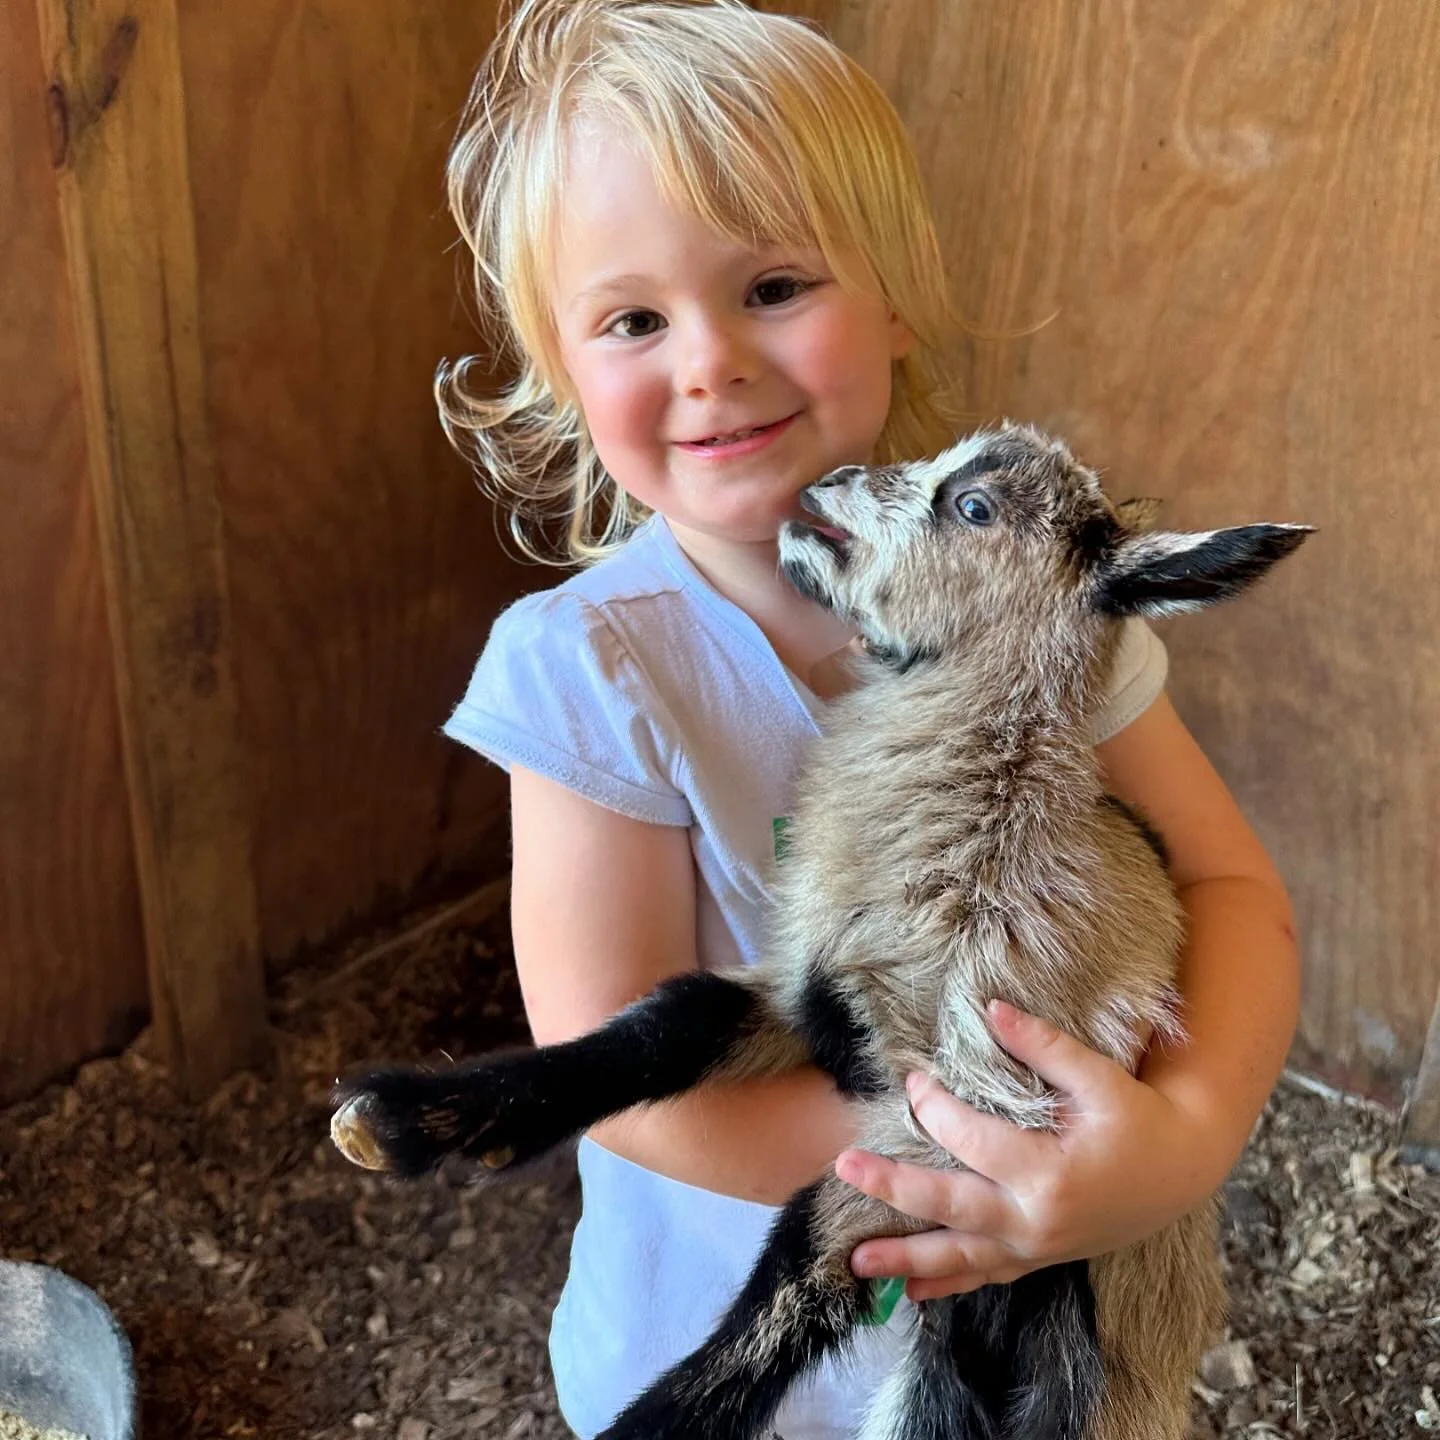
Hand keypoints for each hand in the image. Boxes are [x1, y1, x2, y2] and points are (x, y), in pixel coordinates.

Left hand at [834, 999, 1225, 1301]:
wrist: (1182, 1170)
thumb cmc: (1139, 1117)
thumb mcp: (1098, 1076)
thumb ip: (1042, 1045)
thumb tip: (989, 1009)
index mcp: (1048, 1172)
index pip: (969, 1139)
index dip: (934, 1106)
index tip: (913, 1079)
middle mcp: (1035, 1220)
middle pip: (948, 1206)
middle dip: (892, 1188)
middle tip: (844, 1167)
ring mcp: (1035, 1248)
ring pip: (959, 1257)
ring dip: (905, 1259)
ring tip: (854, 1262)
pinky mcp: (1037, 1259)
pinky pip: (984, 1277)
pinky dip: (946, 1285)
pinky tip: (910, 1293)